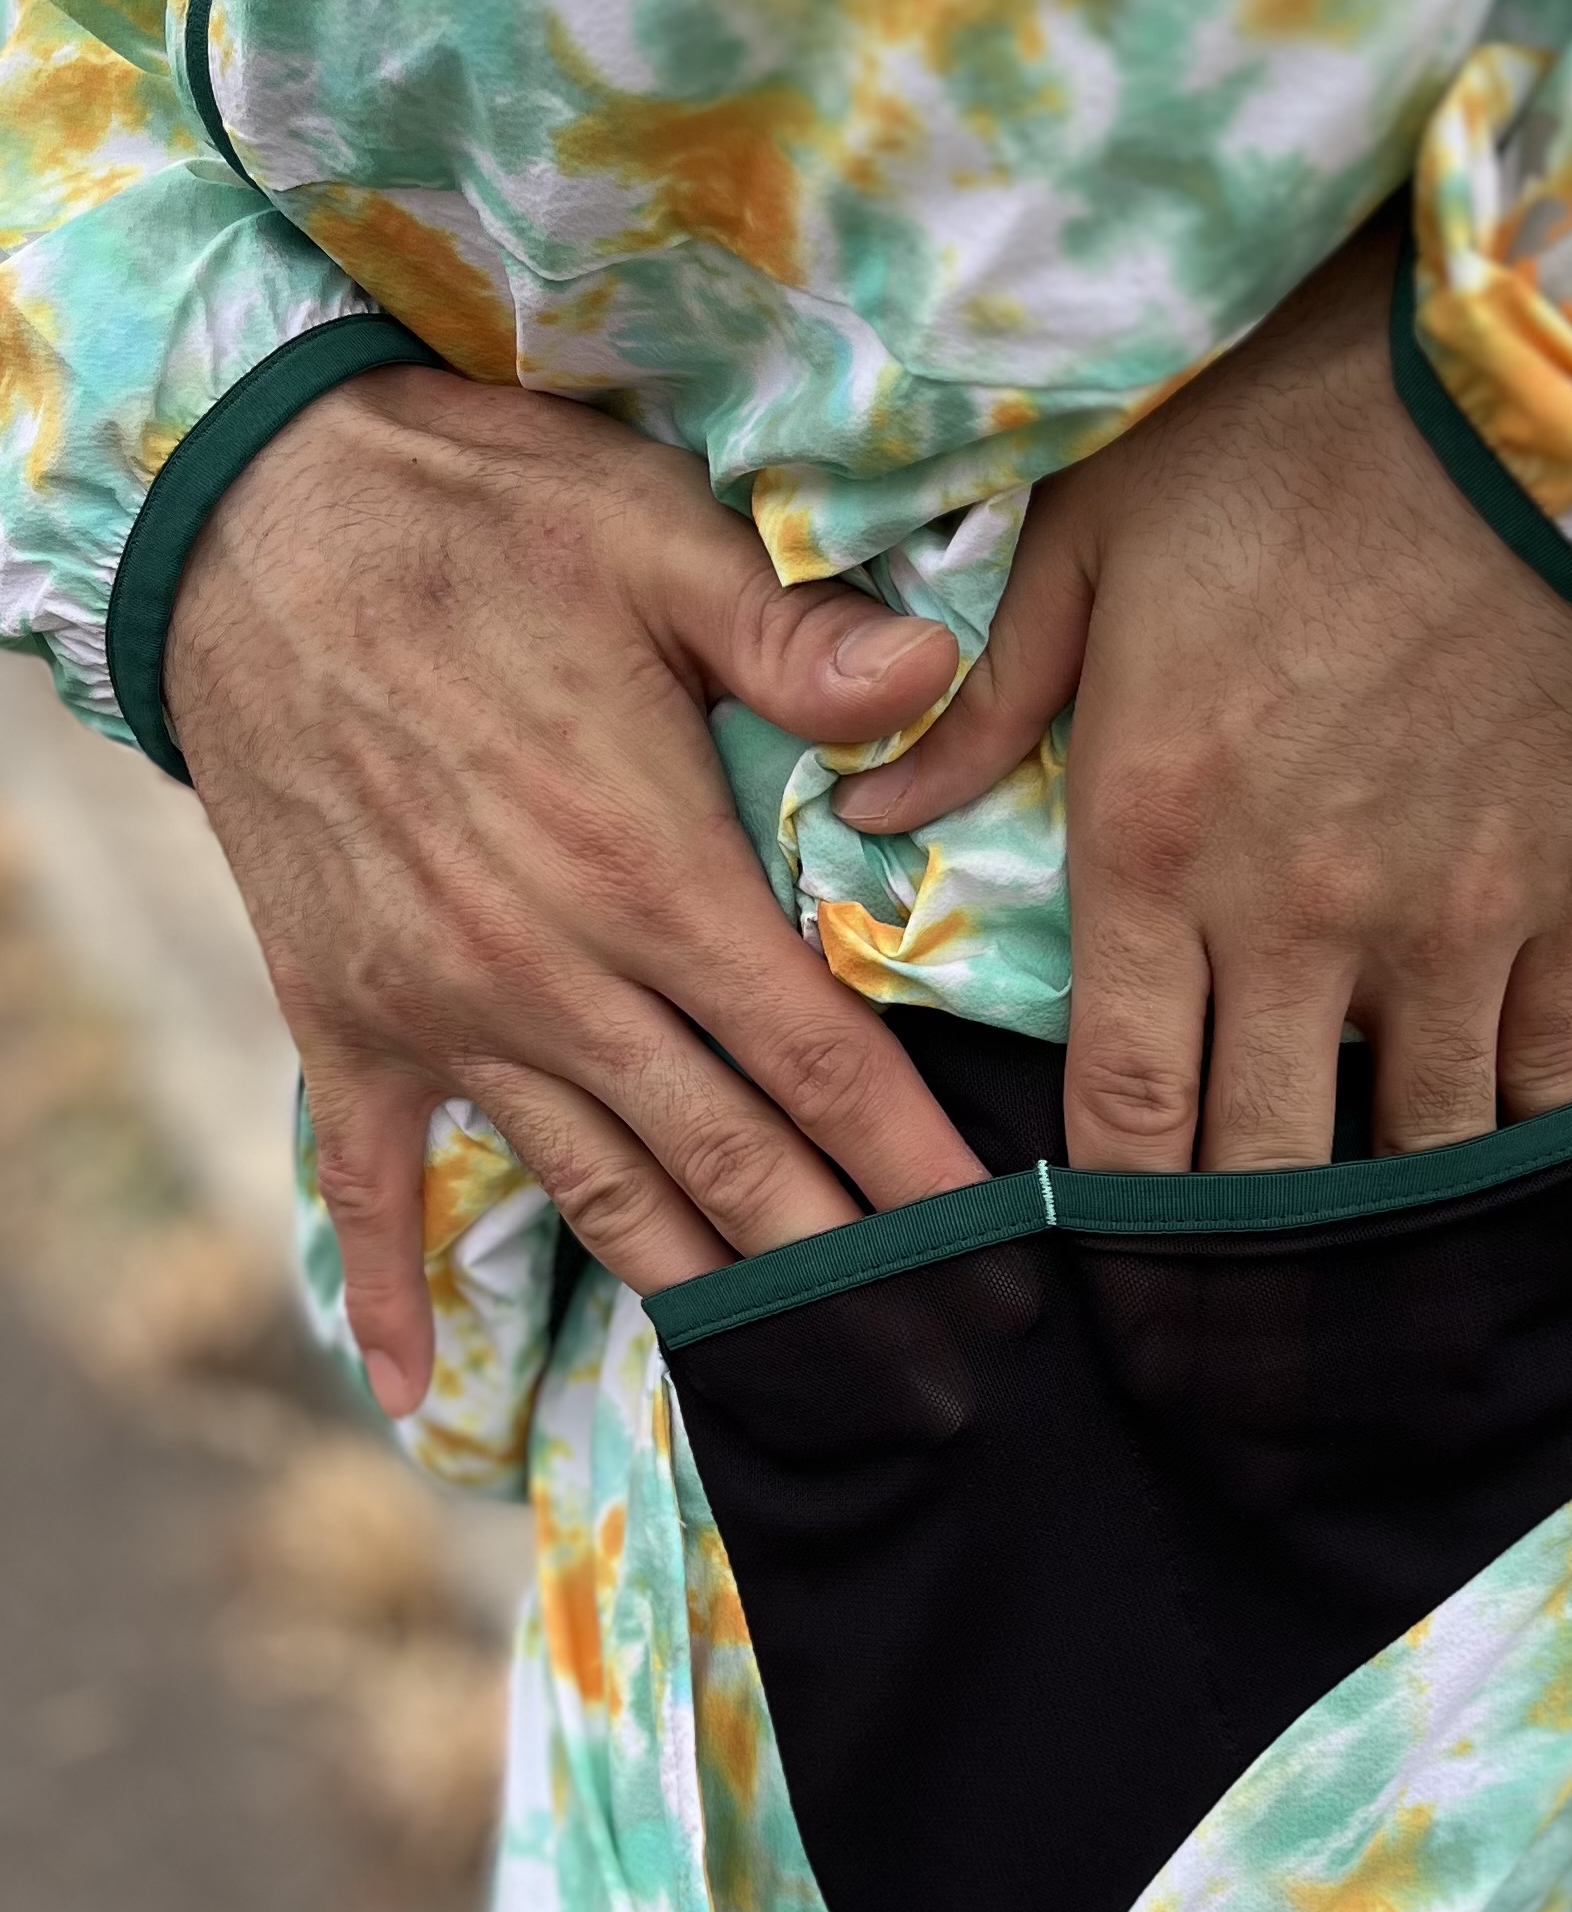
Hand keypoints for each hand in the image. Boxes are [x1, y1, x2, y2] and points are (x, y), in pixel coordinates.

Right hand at [166, 367, 979, 1415]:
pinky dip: (389, 1286)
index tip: (988, 1247)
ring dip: (693, 1287)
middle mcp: (552, 975)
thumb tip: (938, 678)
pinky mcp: (343, 1017)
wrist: (243, 522)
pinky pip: (368, 1178)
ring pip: (594, 1188)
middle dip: (840, 1262)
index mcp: (650, 874)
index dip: (912, 1162)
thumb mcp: (654, 540)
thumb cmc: (476, 522)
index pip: (818, 1058)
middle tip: (932, 1360)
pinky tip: (410, 1389)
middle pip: (729, 1159)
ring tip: (779, 1373)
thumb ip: (800, 640)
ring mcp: (442, 1012)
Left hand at [836, 209, 1571, 1169]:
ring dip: (1381, 1191)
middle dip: (1234, 1232)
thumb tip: (865, 808)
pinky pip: (1546, 1063)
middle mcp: (1295, 920)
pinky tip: (1489, 1122)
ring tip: (1359, 1217)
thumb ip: (986, 700)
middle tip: (1221, 1268)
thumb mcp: (1099, 537)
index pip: (1120, 1095)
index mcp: (1156, 845)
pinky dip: (1515, 1113)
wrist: (1552, 387)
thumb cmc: (1299, 444)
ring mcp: (1446, 921)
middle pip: (1258, 1155)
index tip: (1102, 1240)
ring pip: (1413, 1141)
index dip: (1108, 1197)